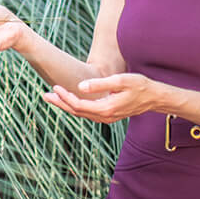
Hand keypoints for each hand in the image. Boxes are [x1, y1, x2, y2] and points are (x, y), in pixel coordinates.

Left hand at [42, 73, 156, 123]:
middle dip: (60, 103)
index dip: (65, 96)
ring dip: (66, 105)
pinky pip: (87, 113)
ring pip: (81, 114)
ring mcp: (106, 118)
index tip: (55, 86)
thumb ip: (100, 84)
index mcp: (106, 109)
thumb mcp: (120, 80)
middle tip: (44, 95)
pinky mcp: (108, 115)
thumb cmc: (139, 86)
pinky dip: (76, 107)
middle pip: (76, 112)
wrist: (154, 97)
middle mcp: (105, 116)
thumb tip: (80, 85)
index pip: (79, 105)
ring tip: (53, 97)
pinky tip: (70, 100)